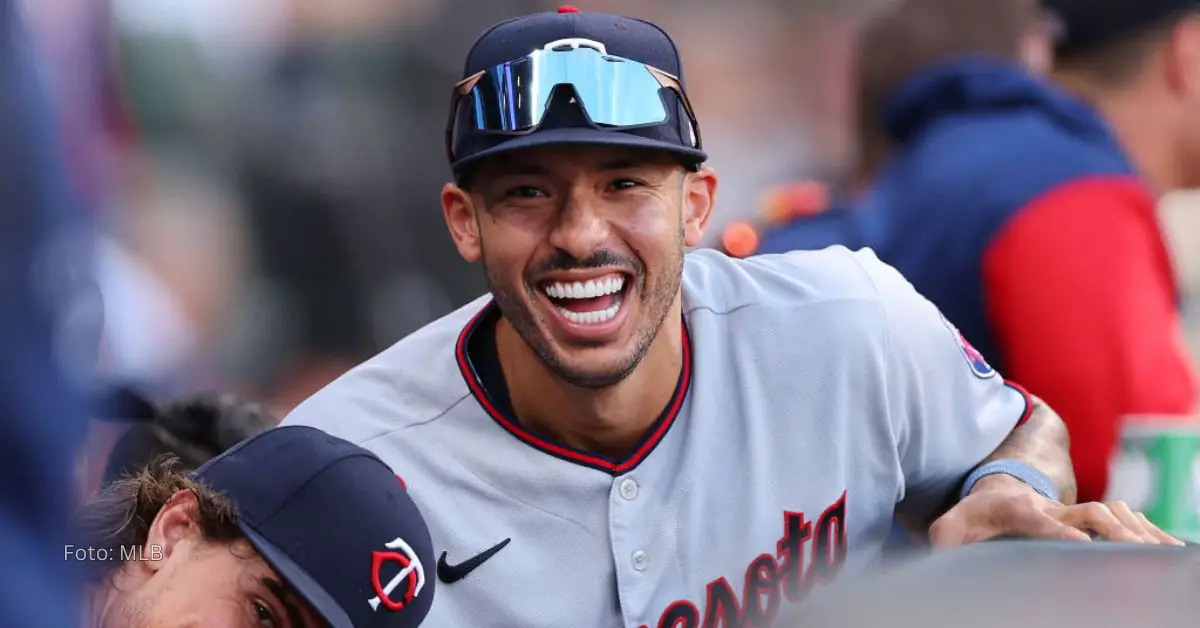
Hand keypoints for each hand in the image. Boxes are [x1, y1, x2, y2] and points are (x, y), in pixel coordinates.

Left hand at [929, 474, 1184, 547]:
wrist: (997, 487)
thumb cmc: (974, 513)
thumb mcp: (952, 524)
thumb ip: (945, 538)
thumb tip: (940, 554)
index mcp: (1017, 509)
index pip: (1038, 519)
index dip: (1058, 530)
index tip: (1080, 544)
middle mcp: (1050, 506)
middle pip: (1087, 512)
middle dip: (1111, 529)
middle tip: (1134, 550)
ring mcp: (1071, 510)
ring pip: (1110, 513)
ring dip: (1135, 530)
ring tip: (1159, 552)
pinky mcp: (1085, 517)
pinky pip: (1122, 519)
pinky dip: (1145, 530)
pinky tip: (1166, 547)